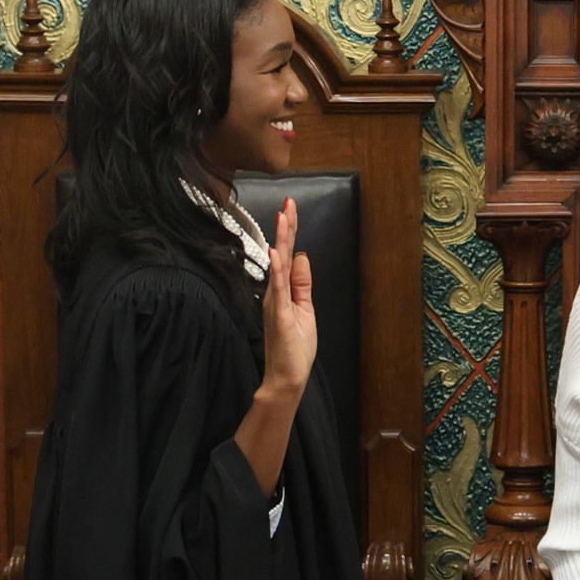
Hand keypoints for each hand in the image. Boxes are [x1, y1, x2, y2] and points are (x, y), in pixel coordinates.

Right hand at [261, 198, 317, 396]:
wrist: (285, 377)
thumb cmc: (294, 347)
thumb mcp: (304, 309)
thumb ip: (301, 283)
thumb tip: (300, 256)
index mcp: (283, 290)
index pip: (287, 255)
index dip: (290, 232)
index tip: (291, 208)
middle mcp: (275, 292)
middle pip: (280, 254)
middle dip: (285, 228)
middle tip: (288, 203)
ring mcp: (274, 303)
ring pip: (277, 266)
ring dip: (280, 241)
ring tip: (283, 218)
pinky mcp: (278, 315)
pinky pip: (277, 289)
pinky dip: (277, 270)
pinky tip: (277, 254)